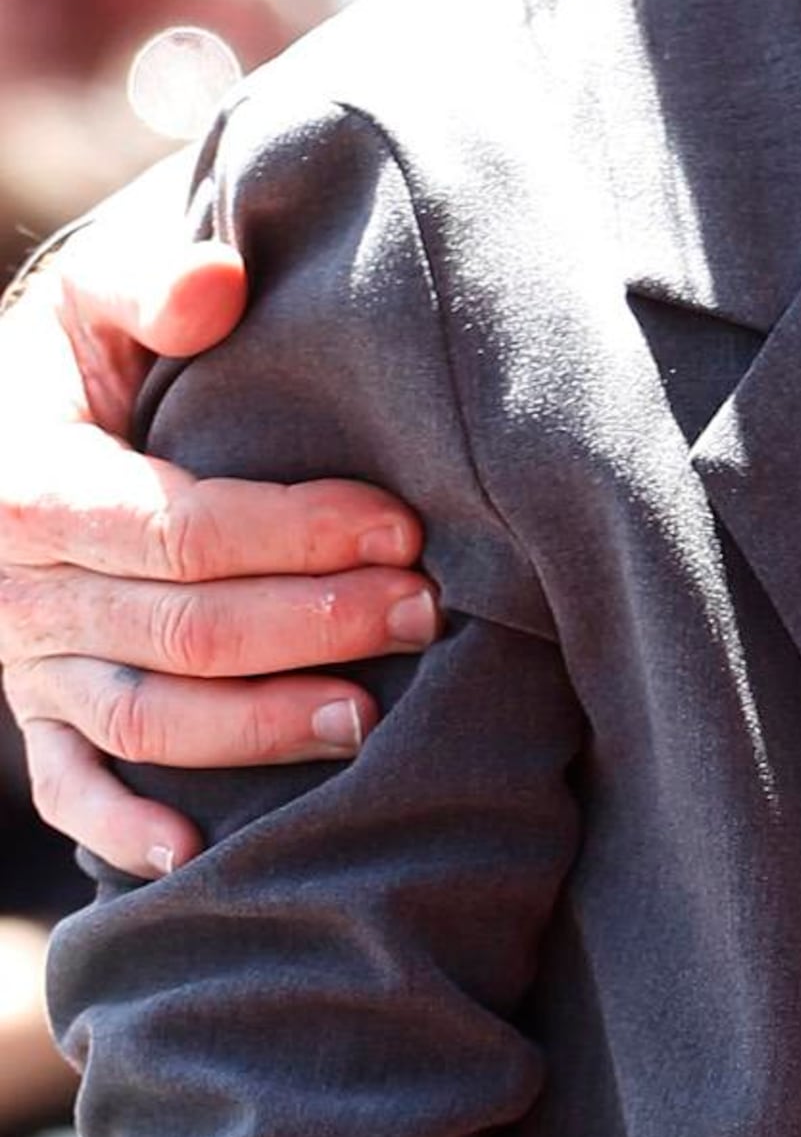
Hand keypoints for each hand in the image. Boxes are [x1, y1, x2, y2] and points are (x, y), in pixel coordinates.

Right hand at [0, 158, 434, 875]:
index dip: (295, 535)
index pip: (177, 530)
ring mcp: (27, 661)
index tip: (402, 528)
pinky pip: (68, 786)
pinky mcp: (37, 712)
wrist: (4, 425)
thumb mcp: (92, 298)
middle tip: (424, 610)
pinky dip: (123, 826)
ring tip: (369, 718)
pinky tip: (197, 853)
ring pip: (147, 717)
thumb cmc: (76, 359)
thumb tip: (221, 284)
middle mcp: (19, 586)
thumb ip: (151, 284)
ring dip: (259, 728)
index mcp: (30, 483)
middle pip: (181, 629)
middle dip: (312, 624)